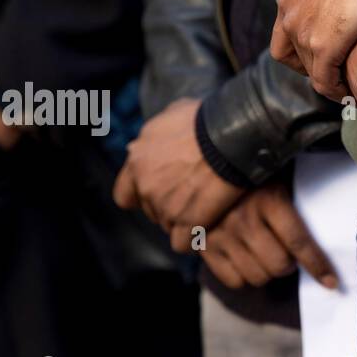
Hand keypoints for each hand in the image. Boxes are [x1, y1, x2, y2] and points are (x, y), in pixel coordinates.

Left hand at [113, 98, 243, 243]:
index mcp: (138, 159)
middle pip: (151, 211)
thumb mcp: (172, 113)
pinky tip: (208, 227)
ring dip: (184, 222)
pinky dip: (195, 239)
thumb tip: (150, 140)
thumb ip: (156, 134)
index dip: (141, 196)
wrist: (232, 137)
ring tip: (207, 209)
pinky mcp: (187, 222)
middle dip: (169, 207)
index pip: (124, 194)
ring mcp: (165, 206)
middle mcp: (146, 184)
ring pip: (168, 226)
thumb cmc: (207, 120)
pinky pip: (183, 243)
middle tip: (193, 197)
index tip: (159, 194)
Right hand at [202, 186, 337, 289]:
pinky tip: (244, 258)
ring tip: (264, 254)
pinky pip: (234, 280)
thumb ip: (298, 199)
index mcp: (268, 199)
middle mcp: (244, 219)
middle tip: (286, 254)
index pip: (298, 241)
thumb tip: (331, 227)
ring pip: (257, 277)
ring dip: (267, 272)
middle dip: (288, 265)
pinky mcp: (204, 247)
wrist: (205, 168)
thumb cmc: (254, 174)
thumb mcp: (279, 176)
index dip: (317, 265)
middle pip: (279, 266)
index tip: (331, 283)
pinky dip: (243, 276)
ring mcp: (221, 235)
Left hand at [269, 0, 356, 99]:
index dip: (300, 45)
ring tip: (347, 84)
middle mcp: (290, 15)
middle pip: (294, 54)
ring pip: (310, 68)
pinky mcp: (323, 48)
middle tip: (337, 71)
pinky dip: (335, 89)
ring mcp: (304, 32)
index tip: (321, 49)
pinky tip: (351, 92)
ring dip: (327, 78)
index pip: (284, 32)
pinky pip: (323, 80)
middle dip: (313, 64)